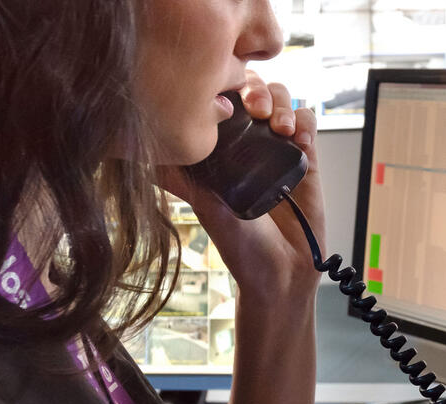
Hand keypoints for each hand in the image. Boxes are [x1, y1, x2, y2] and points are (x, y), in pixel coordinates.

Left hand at [157, 71, 323, 297]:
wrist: (281, 274)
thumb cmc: (239, 247)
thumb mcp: (203, 206)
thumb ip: (179, 178)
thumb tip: (137, 154)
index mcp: (222, 149)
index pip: (223, 98)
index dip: (226, 87)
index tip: (226, 101)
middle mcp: (250, 143)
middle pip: (255, 90)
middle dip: (257, 90)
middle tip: (257, 111)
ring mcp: (279, 149)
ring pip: (283, 100)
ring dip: (283, 104)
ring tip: (280, 128)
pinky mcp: (307, 159)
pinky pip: (308, 123)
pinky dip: (304, 121)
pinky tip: (298, 140)